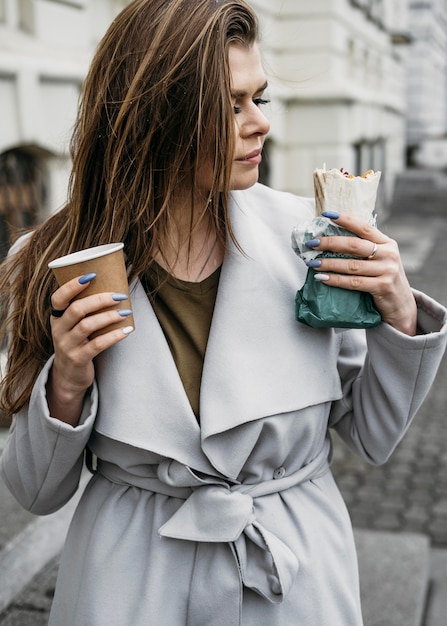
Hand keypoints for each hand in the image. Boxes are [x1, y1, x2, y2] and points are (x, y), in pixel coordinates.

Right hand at [47, 273, 133, 424]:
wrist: (69, 375)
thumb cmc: (78, 342)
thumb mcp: (74, 325)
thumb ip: (86, 309)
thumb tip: (114, 285)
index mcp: (57, 317)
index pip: (58, 298)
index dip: (72, 285)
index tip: (92, 275)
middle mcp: (59, 330)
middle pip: (77, 309)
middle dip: (100, 300)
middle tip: (119, 295)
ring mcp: (67, 345)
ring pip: (87, 326)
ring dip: (109, 316)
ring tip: (126, 311)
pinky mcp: (78, 359)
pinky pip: (97, 345)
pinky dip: (114, 336)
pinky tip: (127, 330)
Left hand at [305, 212, 416, 335]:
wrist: (402, 305)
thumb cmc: (384, 279)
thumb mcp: (381, 260)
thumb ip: (365, 249)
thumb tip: (332, 240)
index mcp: (387, 243)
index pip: (364, 227)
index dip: (345, 219)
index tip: (326, 214)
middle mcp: (389, 254)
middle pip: (354, 245)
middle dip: (330, 243)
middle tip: (312, 243)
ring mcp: (387, 270)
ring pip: (351, 265)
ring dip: (329, 263)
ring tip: (312, 263)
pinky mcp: (382, 287)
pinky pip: (353, 282)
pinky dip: (335, 280)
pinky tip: (322, 278)